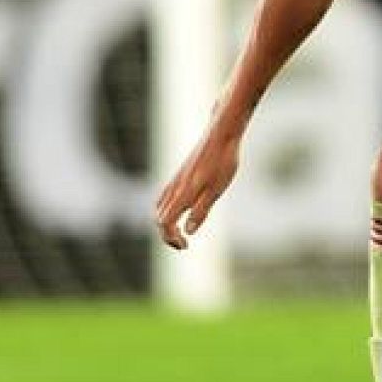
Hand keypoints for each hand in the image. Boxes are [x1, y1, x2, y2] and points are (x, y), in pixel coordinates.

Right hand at [155, 126, 242, 248]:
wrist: (221, 135)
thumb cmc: (223, 162)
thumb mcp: (216, 190)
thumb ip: (201, 211)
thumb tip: (188, 231)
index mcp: (182, 194)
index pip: (165, 223)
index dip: (171, 238)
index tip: (186, 246)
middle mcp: (174, 188)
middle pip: (159, 218)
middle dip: (167, 235)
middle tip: (184, 244)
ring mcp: (175, 180)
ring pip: (160, 208)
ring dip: (166, 223)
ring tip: (180, 231)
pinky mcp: (179, 175)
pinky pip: (164, 197)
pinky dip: (167, 210)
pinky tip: (180, 211)